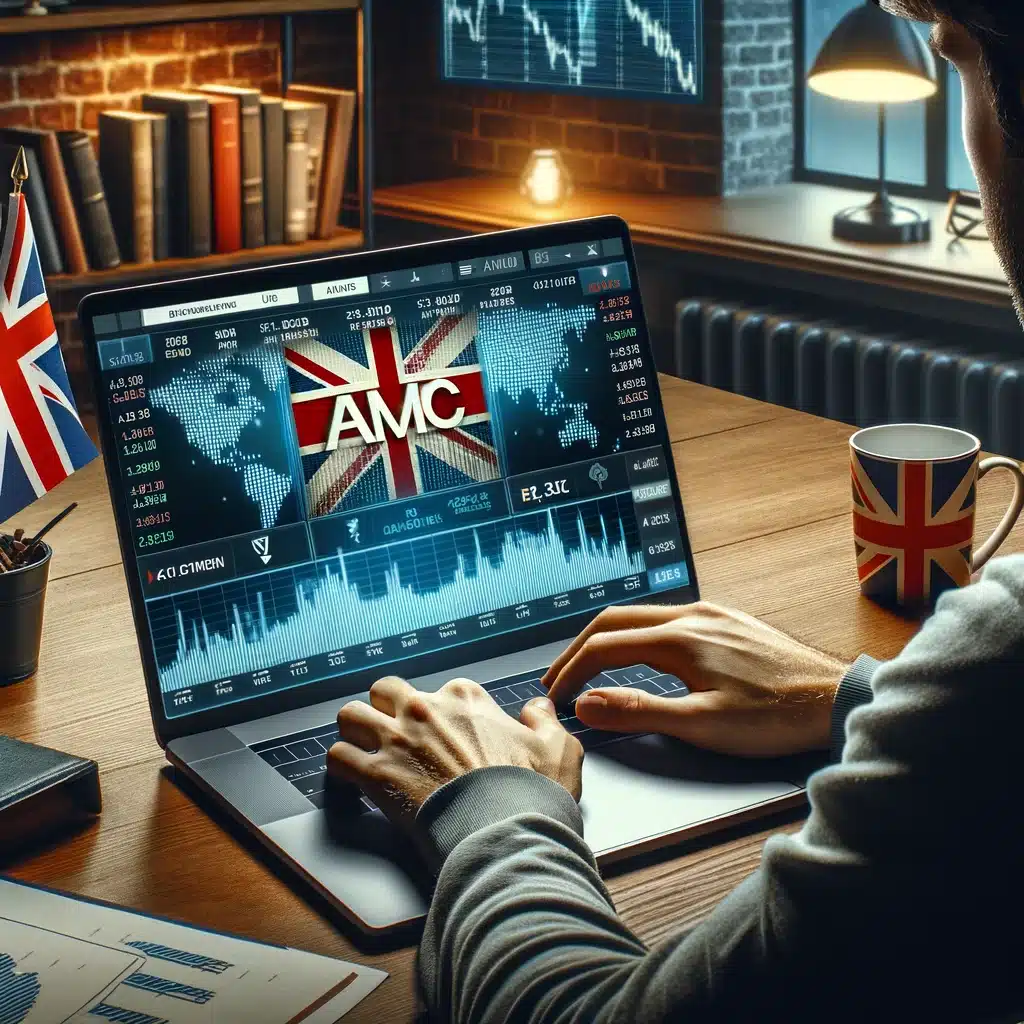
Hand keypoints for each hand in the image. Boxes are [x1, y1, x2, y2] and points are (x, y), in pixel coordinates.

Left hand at [327, 676, 583, 827]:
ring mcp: (397, 740)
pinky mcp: (375, 775)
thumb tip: (538, 708)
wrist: (506, 832)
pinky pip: (336, 758)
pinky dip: (338, 770)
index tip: (446, 734)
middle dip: (384, 709)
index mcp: (466, 699)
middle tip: (394, 734)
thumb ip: (545, 721)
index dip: (442, 712)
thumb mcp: (560, 748)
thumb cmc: (531, 793)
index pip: (442, 690)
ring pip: (349, 715)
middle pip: (383, 691)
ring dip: (354, 733)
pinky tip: (349, 781)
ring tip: (361, 751)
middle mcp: (425, 710)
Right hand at [543, 603, 846, 757]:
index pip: (604, 645)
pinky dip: (637, 634)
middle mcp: (691, 615)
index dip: (572, 670)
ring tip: (591, 667)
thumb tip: (586, 703)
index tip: (557, 694)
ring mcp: (711, 614)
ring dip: (608, 640)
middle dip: (579, 648)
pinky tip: (642, 654)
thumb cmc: (775, 717)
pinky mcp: (728, 621)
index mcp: (679, 638)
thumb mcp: (702, 724)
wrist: (835, 698)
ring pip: (641, 616)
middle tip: (559, 677)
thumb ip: (639, 712)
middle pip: (614, 620)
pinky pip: (668, 618)